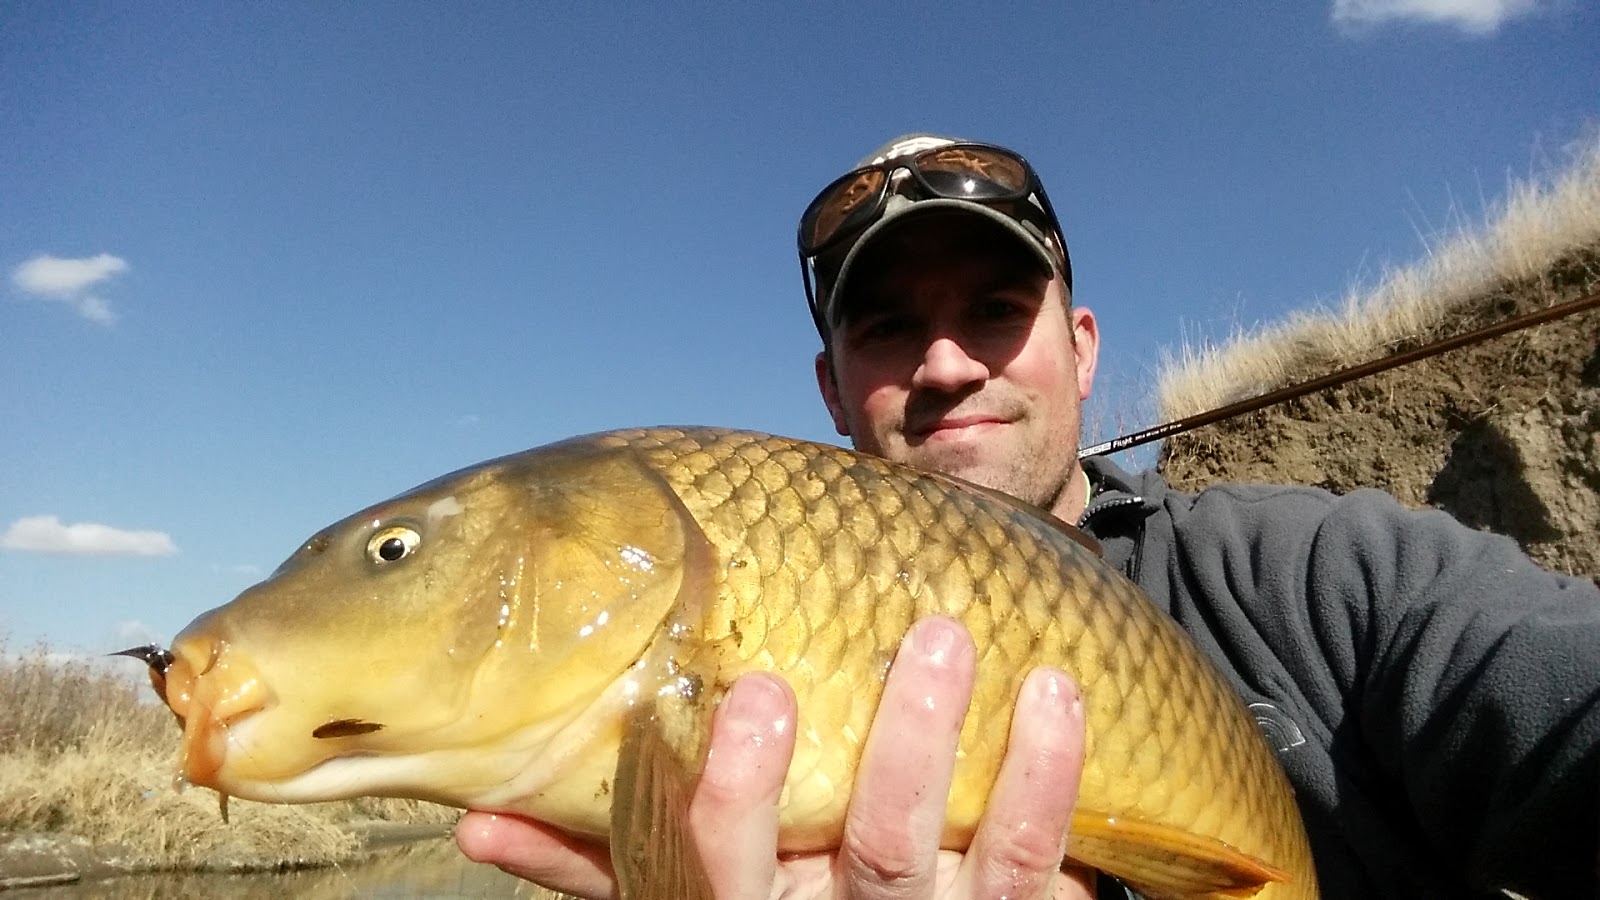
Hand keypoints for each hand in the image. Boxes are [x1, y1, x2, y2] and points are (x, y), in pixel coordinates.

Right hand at [456, 616, 1093, 898]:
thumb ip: (590, 864)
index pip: (726, 873)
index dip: (737, 797)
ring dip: (981, 742)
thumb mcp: (678, 899)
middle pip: (879, 851)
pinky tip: (1057, 688)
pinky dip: (1052, 774)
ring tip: (976, 631)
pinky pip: (1044, 856)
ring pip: (972, 852)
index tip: (753, 692)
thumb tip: (472, 819)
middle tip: (925, 634)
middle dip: (904, 748)